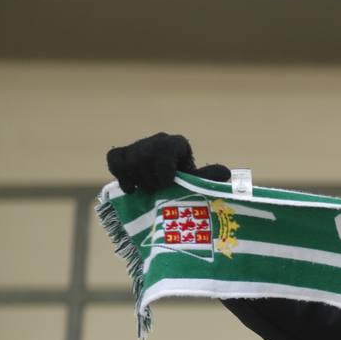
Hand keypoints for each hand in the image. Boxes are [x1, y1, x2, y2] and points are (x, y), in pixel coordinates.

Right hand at [106, 132, 230, 194]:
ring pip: (129, 161)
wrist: (169, 199)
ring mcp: (138, 146)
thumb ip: (208, 179)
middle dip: (151, 181)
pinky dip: (121, 175)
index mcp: (176, 144)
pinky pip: (115, 159)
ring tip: (149, 190)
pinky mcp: (121, 154)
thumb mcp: (198, 186)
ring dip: (138, 181)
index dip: (164, 172)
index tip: (168, 185)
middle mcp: (157, 140)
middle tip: (159, 191)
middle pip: (145, 157)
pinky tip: (132, 188)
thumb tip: (226, 172)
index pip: (164, 150)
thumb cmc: (187, 190)